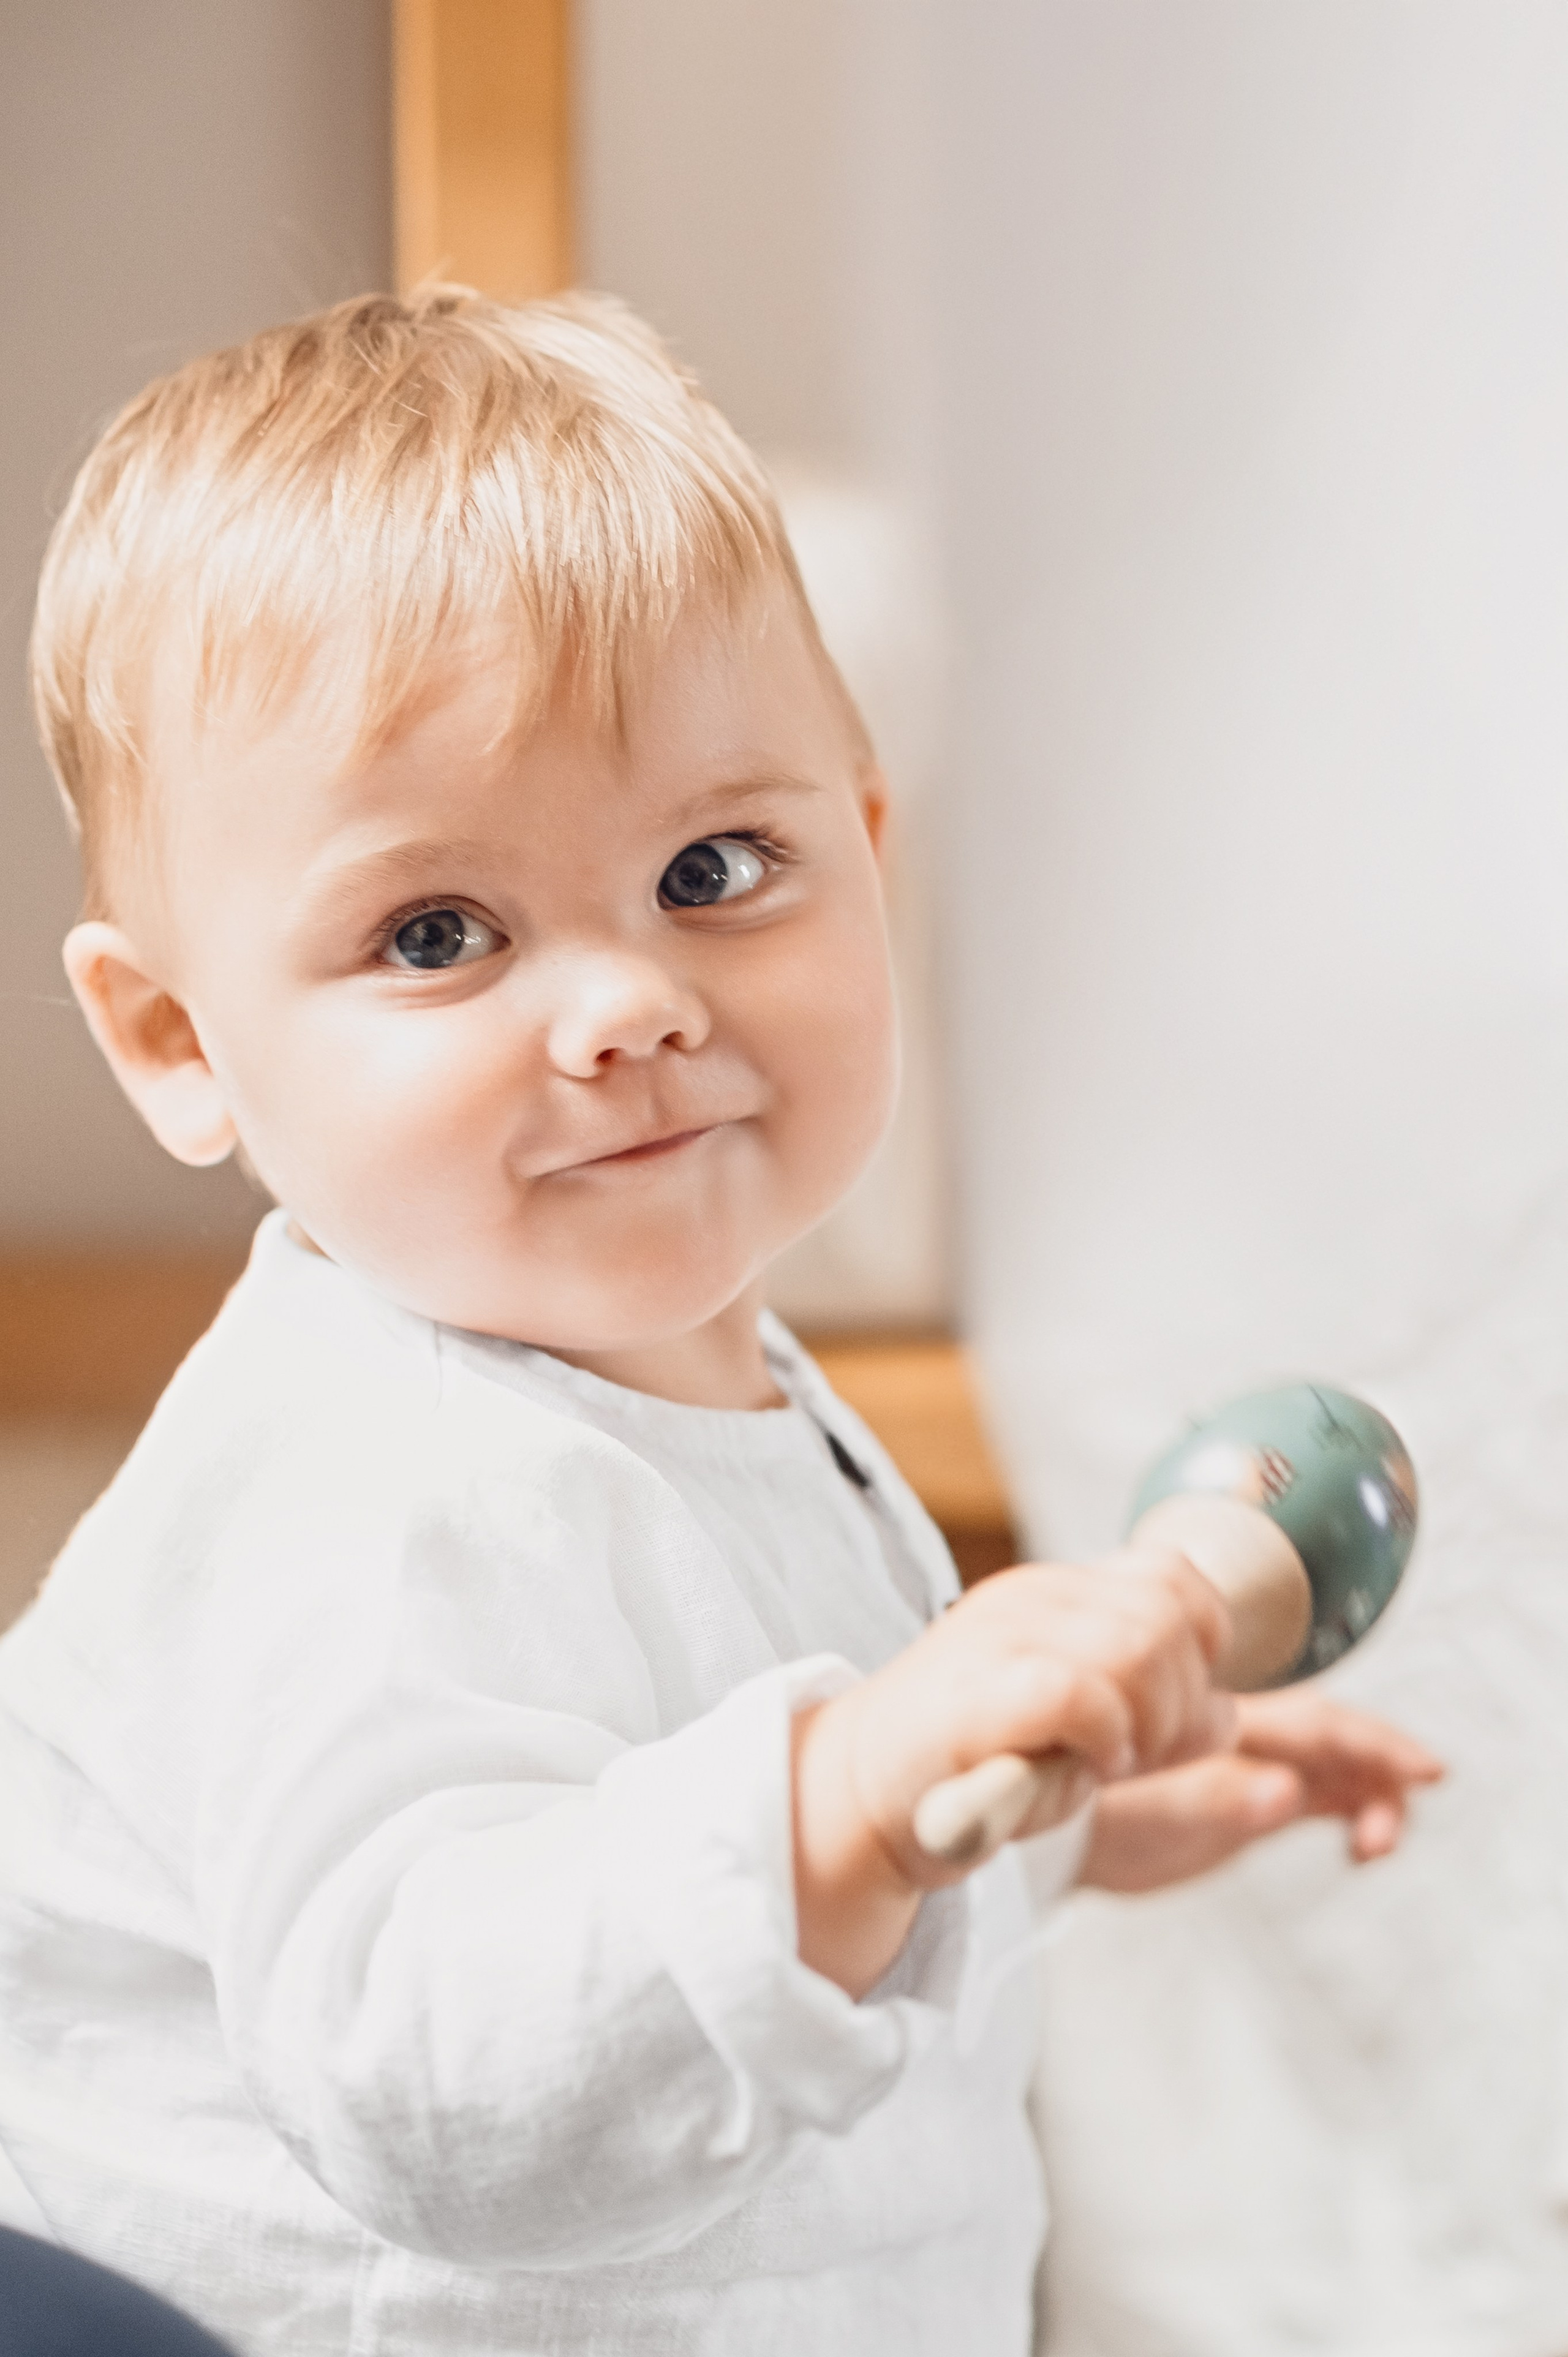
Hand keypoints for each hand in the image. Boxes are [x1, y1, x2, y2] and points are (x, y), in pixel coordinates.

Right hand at [793, 1550, 1234, 1994]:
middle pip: (1169, 1615)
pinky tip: (1087, 1769)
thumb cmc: (973, 1768)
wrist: (858, 1798)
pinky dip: (1105, 1736)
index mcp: (1055, 1593)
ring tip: (1110, 1762)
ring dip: (1149, 1723)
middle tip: (1140, 1753)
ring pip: (1138, 1647)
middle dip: (1182, 1698)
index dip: (1205, 1642)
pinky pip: (1083, 1693)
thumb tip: (1228, 1714)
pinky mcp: (982, 1692)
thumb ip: (1152, 1709)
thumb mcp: (1080, 1728)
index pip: (1175, 1576)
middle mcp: (1032, 1598)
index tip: (1177, 1706)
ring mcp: (1003, 1638)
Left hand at [1078, 1691, 1444, 1893]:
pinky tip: (1362, 1848)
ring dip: (1370, 1792)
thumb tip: (1288, 1793)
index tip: (1423, 1768)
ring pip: (1330, 1766)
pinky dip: (1349, 1812)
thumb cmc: (1089, 1807)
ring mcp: (1245, 1764)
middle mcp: (1240, 1737)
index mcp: (1222, 1726)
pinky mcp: (1244, 1797)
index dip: (1372, 1739)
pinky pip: (1315, 1794)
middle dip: (1383, 1758)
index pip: (1313, 1722)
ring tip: (1380, 1841)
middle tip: (1427, 1782)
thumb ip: (1221, 1801)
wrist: (1045, 1821)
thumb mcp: (1152, 1814)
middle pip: (1330, 1736)